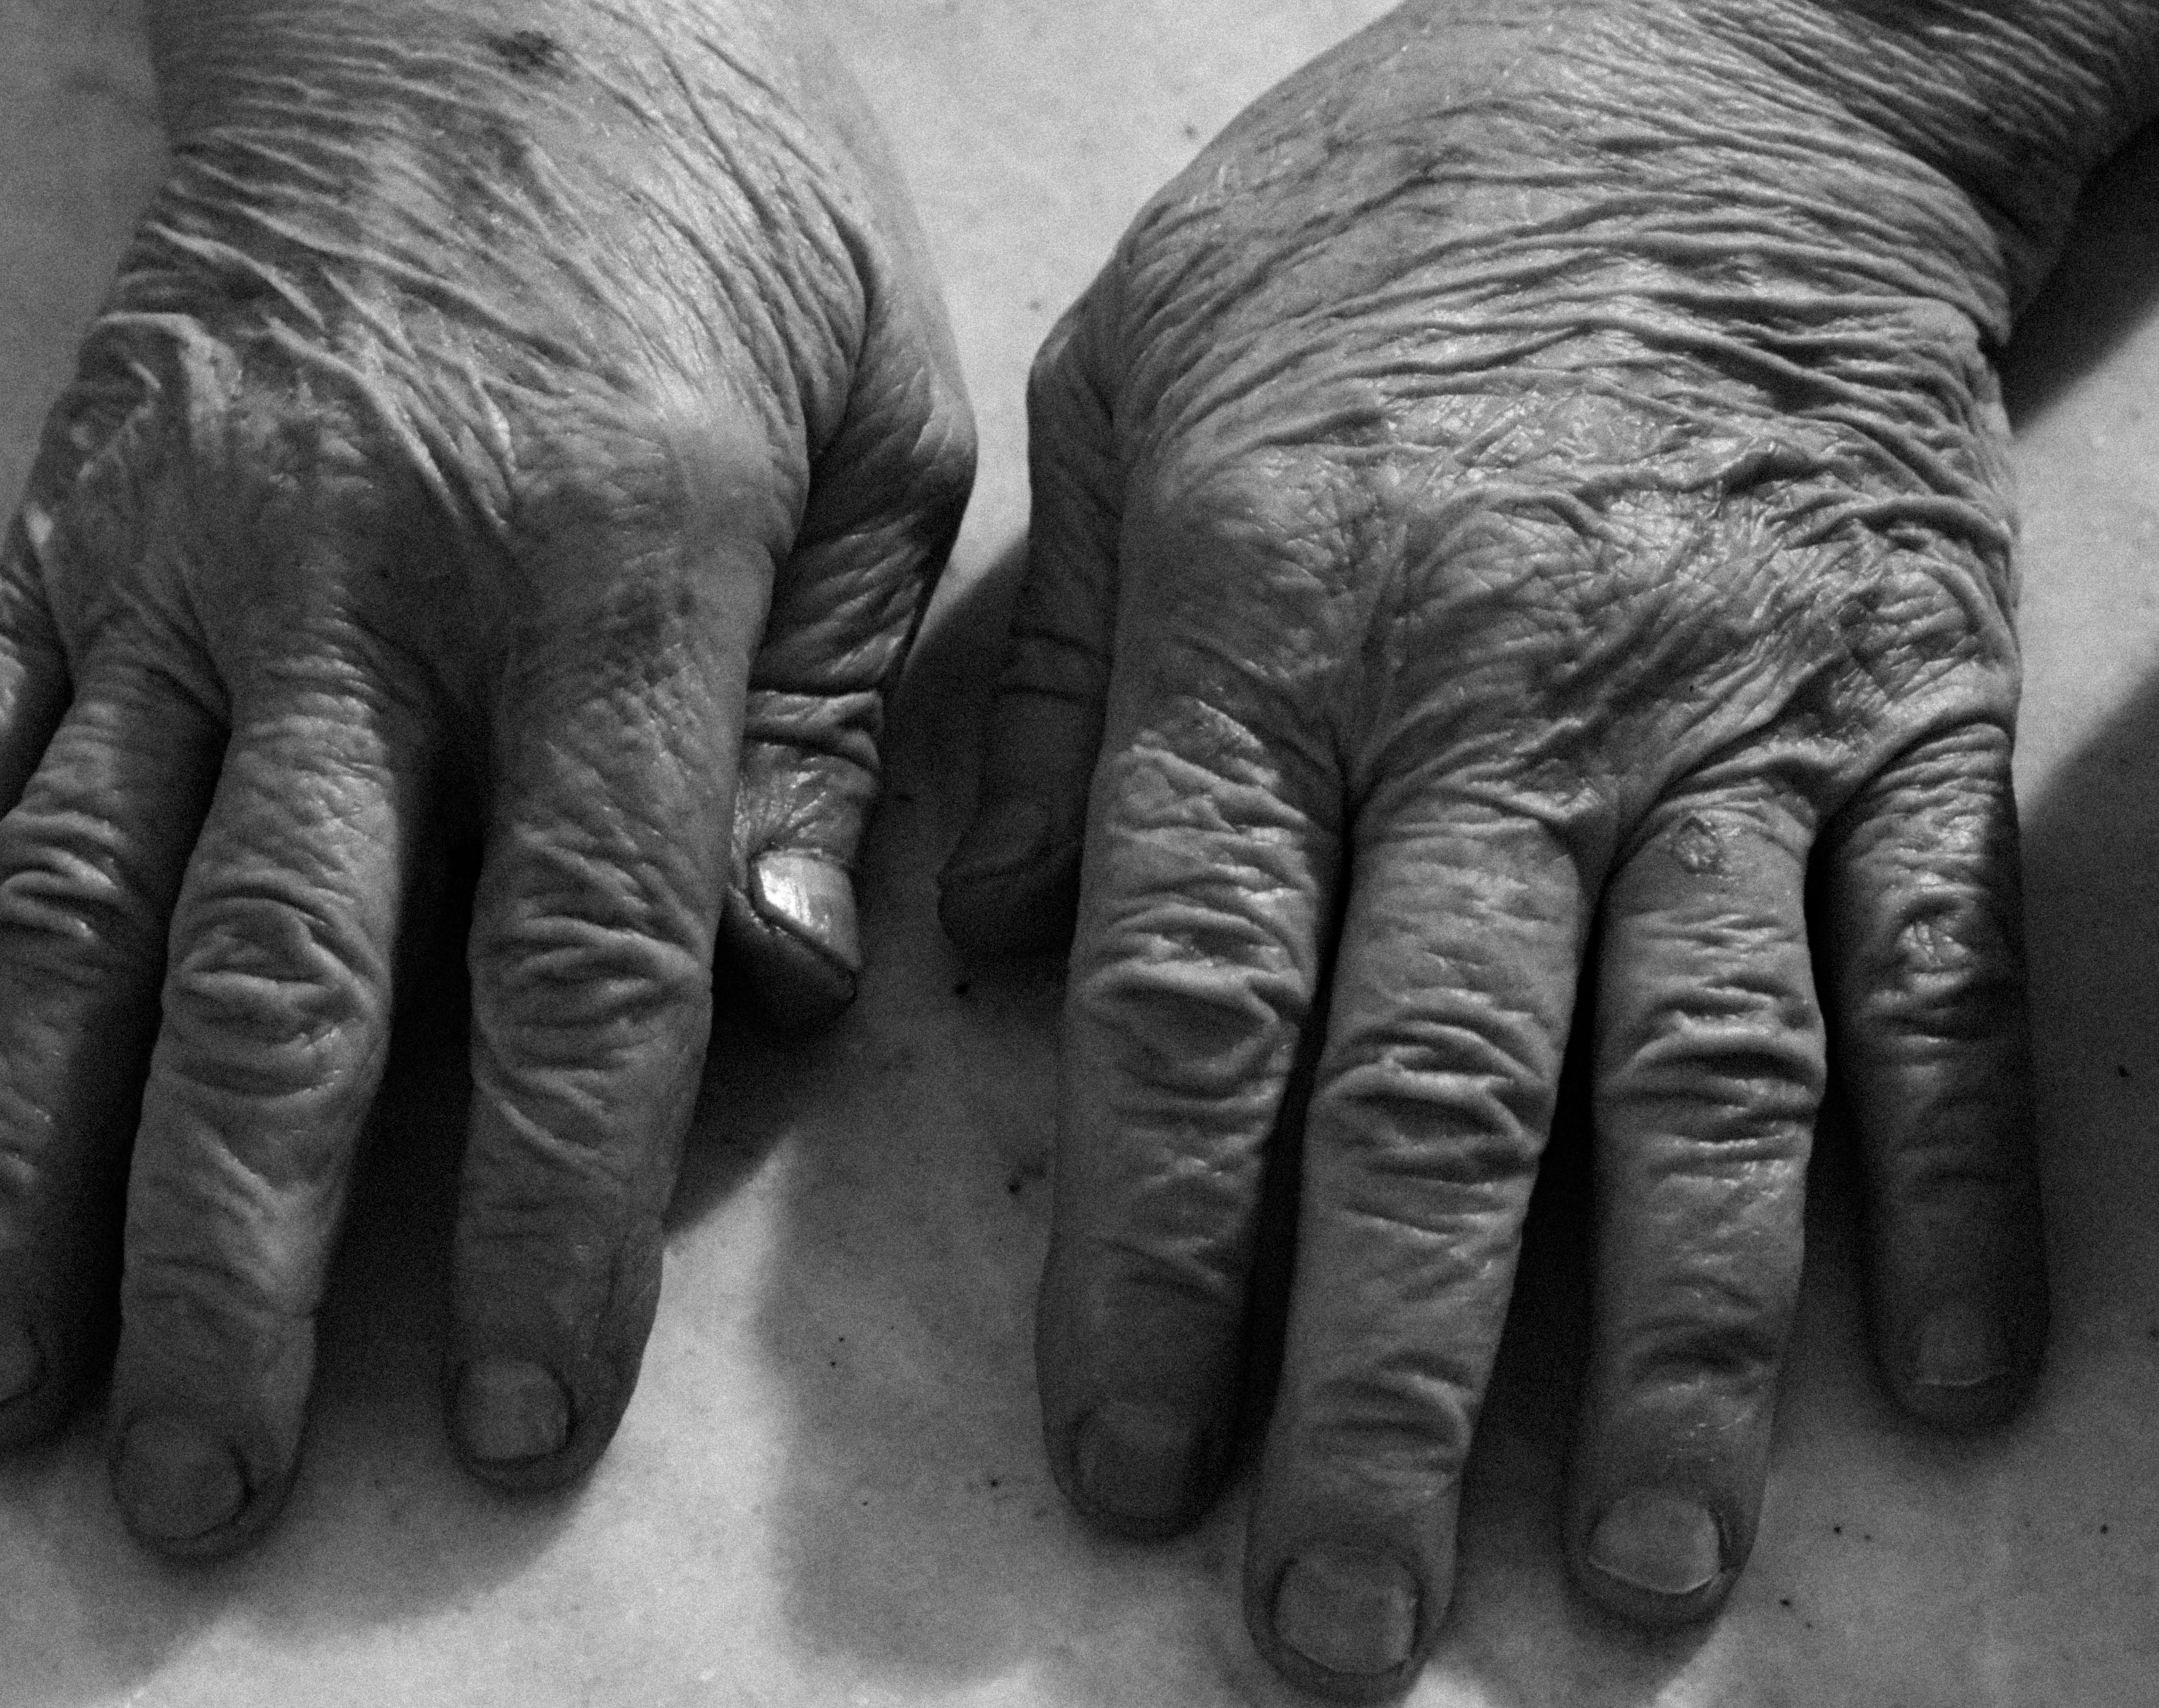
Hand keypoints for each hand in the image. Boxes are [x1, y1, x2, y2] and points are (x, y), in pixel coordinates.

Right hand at [0, 0, 970, 1552]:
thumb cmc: (722, 201)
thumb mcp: (883, 416)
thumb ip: (838, 710)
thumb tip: (786, 980)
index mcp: (617, 574)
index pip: (584, 959)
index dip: (552, 1207)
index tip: (516, 1416)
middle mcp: (366, 598)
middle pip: (290, 984)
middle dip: (239, 1259)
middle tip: (199, 1489)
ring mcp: (177, 570)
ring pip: (79, 910)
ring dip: (26, 1168)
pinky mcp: (56, 537)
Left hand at [942, 0, 2151, 1693]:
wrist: (1701, 52)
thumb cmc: (1370, 226)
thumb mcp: (1119, 388)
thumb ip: (1043, 688)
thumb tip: (970, 959)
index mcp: (1278, 635)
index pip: (1195, 1011)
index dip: (1155, 1263)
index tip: (1127, 1468)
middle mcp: (1505, 708)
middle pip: (1436, 1102)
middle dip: (1382, 1384)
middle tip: (1335, 1623)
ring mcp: (1739, 715)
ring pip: (1701, 1085)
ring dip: (1668, 1352)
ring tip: (1628, 1575)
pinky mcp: (1920, 700)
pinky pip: (1941, 970)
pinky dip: (1951, 1182)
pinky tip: (1934, 1380)